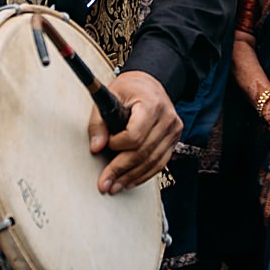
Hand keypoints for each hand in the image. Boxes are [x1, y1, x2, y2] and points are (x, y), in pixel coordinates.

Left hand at [88, 71, 181, 193]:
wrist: (150, 83)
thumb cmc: (130, 89)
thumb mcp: (110, 96)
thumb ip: (99, 123)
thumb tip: (96, 148)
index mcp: (151, 104)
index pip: (135, 135)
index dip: (117, 145)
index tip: (106, 144)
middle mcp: (167, 118)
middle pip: (143, 152)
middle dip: (120, 170)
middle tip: (104, 183)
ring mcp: (173, 130)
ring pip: (152, 162)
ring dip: (131, 177)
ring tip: (114, 186)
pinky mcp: (173, 140)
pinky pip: (160, 163)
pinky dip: (144, 175)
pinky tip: (129, 181)